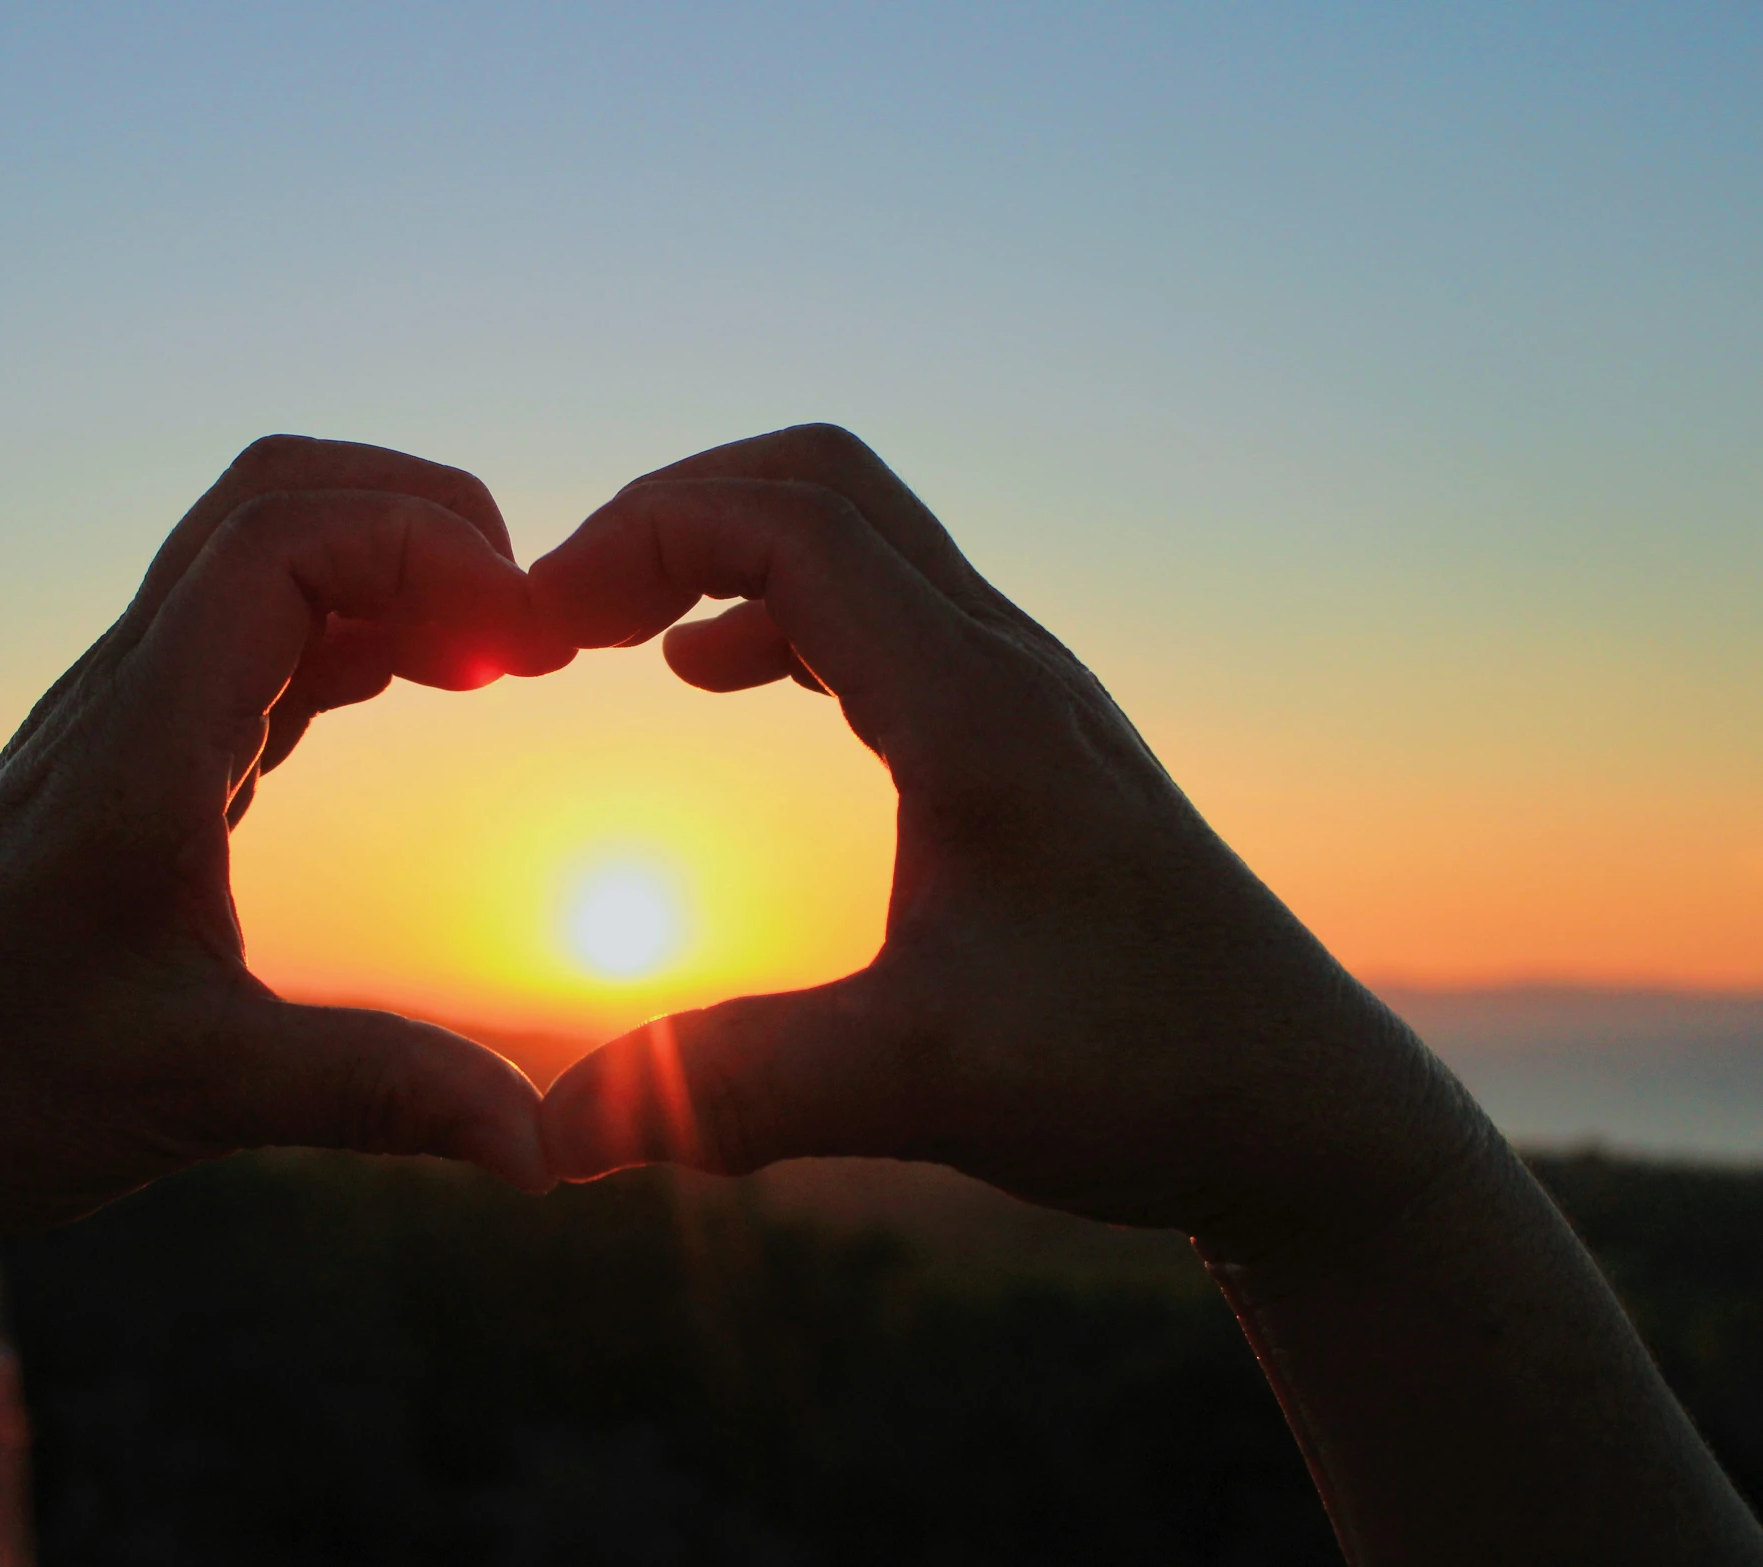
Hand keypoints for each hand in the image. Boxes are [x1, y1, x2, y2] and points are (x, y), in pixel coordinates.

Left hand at [0, 436, 570, 1230]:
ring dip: (396, 567)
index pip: (281, 540)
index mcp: (141, 740)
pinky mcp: (147, 748)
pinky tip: (429, 686)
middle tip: (529, 625)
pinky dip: (364, 627)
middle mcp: (130, 692)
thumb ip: (372, 1094)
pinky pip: (266, 632)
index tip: (528, 649)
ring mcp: (135, 710)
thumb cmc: (0, 1081)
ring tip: (506, 656)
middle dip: (422, 519)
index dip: (422, 551)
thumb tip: (539, 1150)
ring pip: (270, 551)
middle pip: (277, 497)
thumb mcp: (195, 1091)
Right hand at [530, 425, 1489, 1264]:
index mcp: (977, 708)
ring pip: (854, 537)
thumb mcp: (921, 1084)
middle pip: (821, 484)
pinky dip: (774, 611)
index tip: (537, 630)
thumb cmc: (1148, 1079)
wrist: (1308, 1111)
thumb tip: (548, 1138)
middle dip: (670, 517)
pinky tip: (716, 680)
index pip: (791, 521)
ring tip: (612, 636)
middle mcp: (1006, 667)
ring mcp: (1021, 696)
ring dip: (722, 555)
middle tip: (560, 614)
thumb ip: (729, 1092)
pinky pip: (878, 610)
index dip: (642, 538)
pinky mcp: (1022, 742)